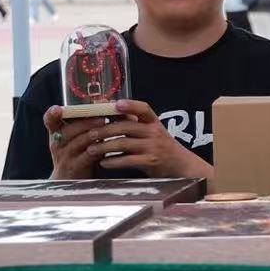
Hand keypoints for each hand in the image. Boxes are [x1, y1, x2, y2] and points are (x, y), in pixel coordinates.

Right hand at [44, 105, 113, 178]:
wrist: (68, 181)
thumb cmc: (74, 154)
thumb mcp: (72, 138)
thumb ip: (82, 124)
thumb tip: (105, 105)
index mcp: (56, 133)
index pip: (49, 121)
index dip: (52, 115)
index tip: (57, 108)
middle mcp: (58, 144)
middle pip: (69, 130)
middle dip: (85, 122)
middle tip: (102, 116)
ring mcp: (65, 156)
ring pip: (79, 142)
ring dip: (94, 134)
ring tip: (107, 126)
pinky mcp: (76, 168)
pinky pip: (87, 157)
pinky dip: (98, 149)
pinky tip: (107, 145)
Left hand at [46, 102, 209, 180]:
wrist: (180, 166)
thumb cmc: (160, 147)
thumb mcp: (151, 132)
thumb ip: (134, 123)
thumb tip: (108, 112)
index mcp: (153, 122)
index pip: (143, 108)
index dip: (130, 105)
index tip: (115, 104)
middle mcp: (154, 132)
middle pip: (126, 126)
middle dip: (104, 130)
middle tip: (89, 134)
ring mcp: (153, 147)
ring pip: (124, 143)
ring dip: (104, 146)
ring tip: (90, 149)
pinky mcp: (151, 162)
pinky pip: (128, 160)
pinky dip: (113, 161)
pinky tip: (103, 163)